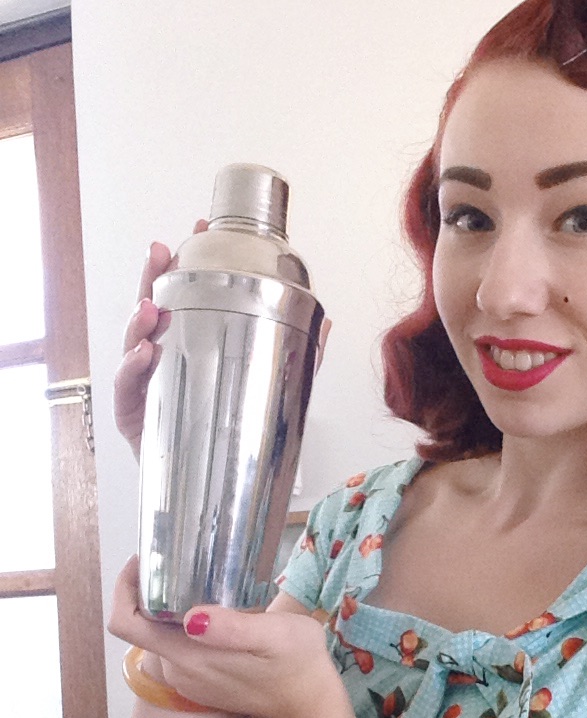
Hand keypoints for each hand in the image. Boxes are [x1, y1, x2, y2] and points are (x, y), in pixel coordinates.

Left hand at [108, 556, 346, 717]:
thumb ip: (233, 629)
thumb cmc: (298, 662)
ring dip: (168, 610)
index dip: (125, 590)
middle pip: (141, 628)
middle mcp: (178, 672)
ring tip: (199, 584)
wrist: (311, 703)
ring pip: (159, 638)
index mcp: (188, 656)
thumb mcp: (275, 636)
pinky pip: (177, 651)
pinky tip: (213, 614)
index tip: (145, 563)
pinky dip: (184, 628)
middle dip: (150, 594)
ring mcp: (188, 681)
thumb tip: (192, 618)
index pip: (126, 624)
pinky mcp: (200, 684)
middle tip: (178, 564)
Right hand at [114, 223, 332, 458]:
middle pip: (151, 307)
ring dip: (139, 319)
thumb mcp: (270, 387)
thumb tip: (327, 322)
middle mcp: (162, 357)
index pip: (184, 294)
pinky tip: (145, 354)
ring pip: (133, 342)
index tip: (200, 229)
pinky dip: (133, 369)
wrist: (211, 487)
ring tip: (151, 305)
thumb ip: (295, 354)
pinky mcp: (135, 415)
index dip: (188, 261)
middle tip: (161, 252)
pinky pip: (129, 388)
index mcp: (189, 343)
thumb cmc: (229, 430)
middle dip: (153, 277)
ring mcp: (145, 384)